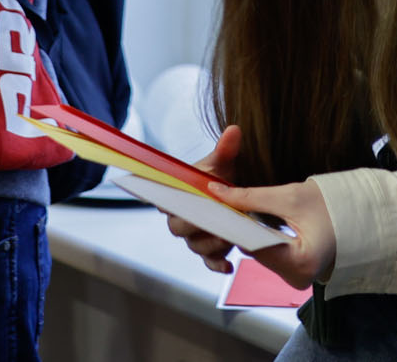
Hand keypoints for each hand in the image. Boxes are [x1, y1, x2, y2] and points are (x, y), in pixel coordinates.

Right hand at [164, 126, 245, 272]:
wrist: (232, 195)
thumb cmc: (220, 177)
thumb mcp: (223, 163)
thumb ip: (225, 150)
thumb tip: (233, 130)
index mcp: (175, 195)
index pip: (162, 199)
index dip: (166, 202)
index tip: (177, 201)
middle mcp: (179, 218)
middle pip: (179, 227)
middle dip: (196, 225)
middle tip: (214, 219)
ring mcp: (194, 237)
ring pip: (196, 245)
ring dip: (211, 243)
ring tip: (229, 237)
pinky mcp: (209, 252)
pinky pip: (209, 262)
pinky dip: (218, 264)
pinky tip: (229, 265)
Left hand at [209, 179, 333, 290]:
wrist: (359, 214)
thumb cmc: (333, 205)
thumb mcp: (290, 196)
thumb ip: (250, 197)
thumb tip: (217, 192)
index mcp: (300, 263)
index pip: (254, 245)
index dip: (233, 224)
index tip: (215, 206)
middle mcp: (297, 278)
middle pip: (255, 251)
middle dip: (240, 228)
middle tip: (223, 204)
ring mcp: (296, 278)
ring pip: (259, 253)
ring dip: (248, 233)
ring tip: (237, 209)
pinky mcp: (294, 272)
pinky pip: (269, 255)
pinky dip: (260, 239)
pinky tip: (252, 222)